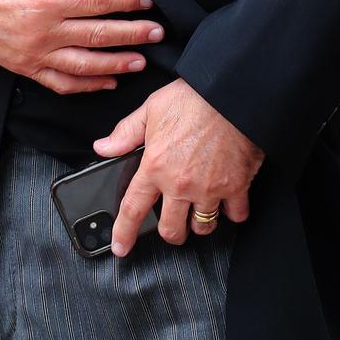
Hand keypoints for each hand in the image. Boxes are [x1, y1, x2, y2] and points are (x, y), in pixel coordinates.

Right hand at [0, 0, 162, 94]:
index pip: (98, 1)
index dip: (126, 1)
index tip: (146, 1)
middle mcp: (45, 30)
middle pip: (98, 34)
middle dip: (133, 34)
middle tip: (157, 33)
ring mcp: (37, 54)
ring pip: (85, 64)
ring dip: (117, 64)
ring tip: (141, 61)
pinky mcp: (28, 69)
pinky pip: (63, 83)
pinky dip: (88, 85)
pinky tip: (108, 82)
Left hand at [96, 79, 262, 255]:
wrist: (231, 91)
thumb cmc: (193, 97)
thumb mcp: (151, 109)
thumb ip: (126, 132)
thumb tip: (103, 147)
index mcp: (155, 166)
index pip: (133, 209)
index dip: (124, 233)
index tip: (121, 248)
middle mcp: (179, 184)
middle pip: (171, 230)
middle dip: (170, 232)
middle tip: (173, 225)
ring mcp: (208, 188)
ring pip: (203, 227)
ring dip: (200, 223)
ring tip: (200, 211)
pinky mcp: (236, 186)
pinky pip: (235, 215)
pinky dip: (233, 212)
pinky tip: (229, 203)